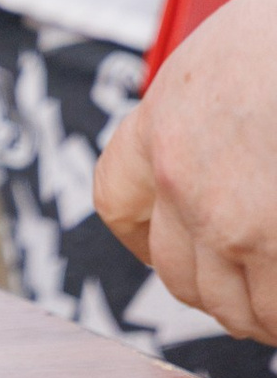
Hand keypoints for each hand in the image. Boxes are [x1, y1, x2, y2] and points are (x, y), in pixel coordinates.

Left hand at [98, 0, 276, 338]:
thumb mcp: (221, 63)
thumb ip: (207, 119)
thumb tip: (230, 159)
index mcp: (161, 123)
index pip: (117, 200)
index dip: (141, 237)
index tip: (167, 247)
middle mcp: (180, 179)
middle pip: (176, 272)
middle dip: (216, 291)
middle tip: (252, 290)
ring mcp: (229, 219)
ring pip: (232, 306)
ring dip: (259, 314)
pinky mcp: (275, 246)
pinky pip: (276, 310)